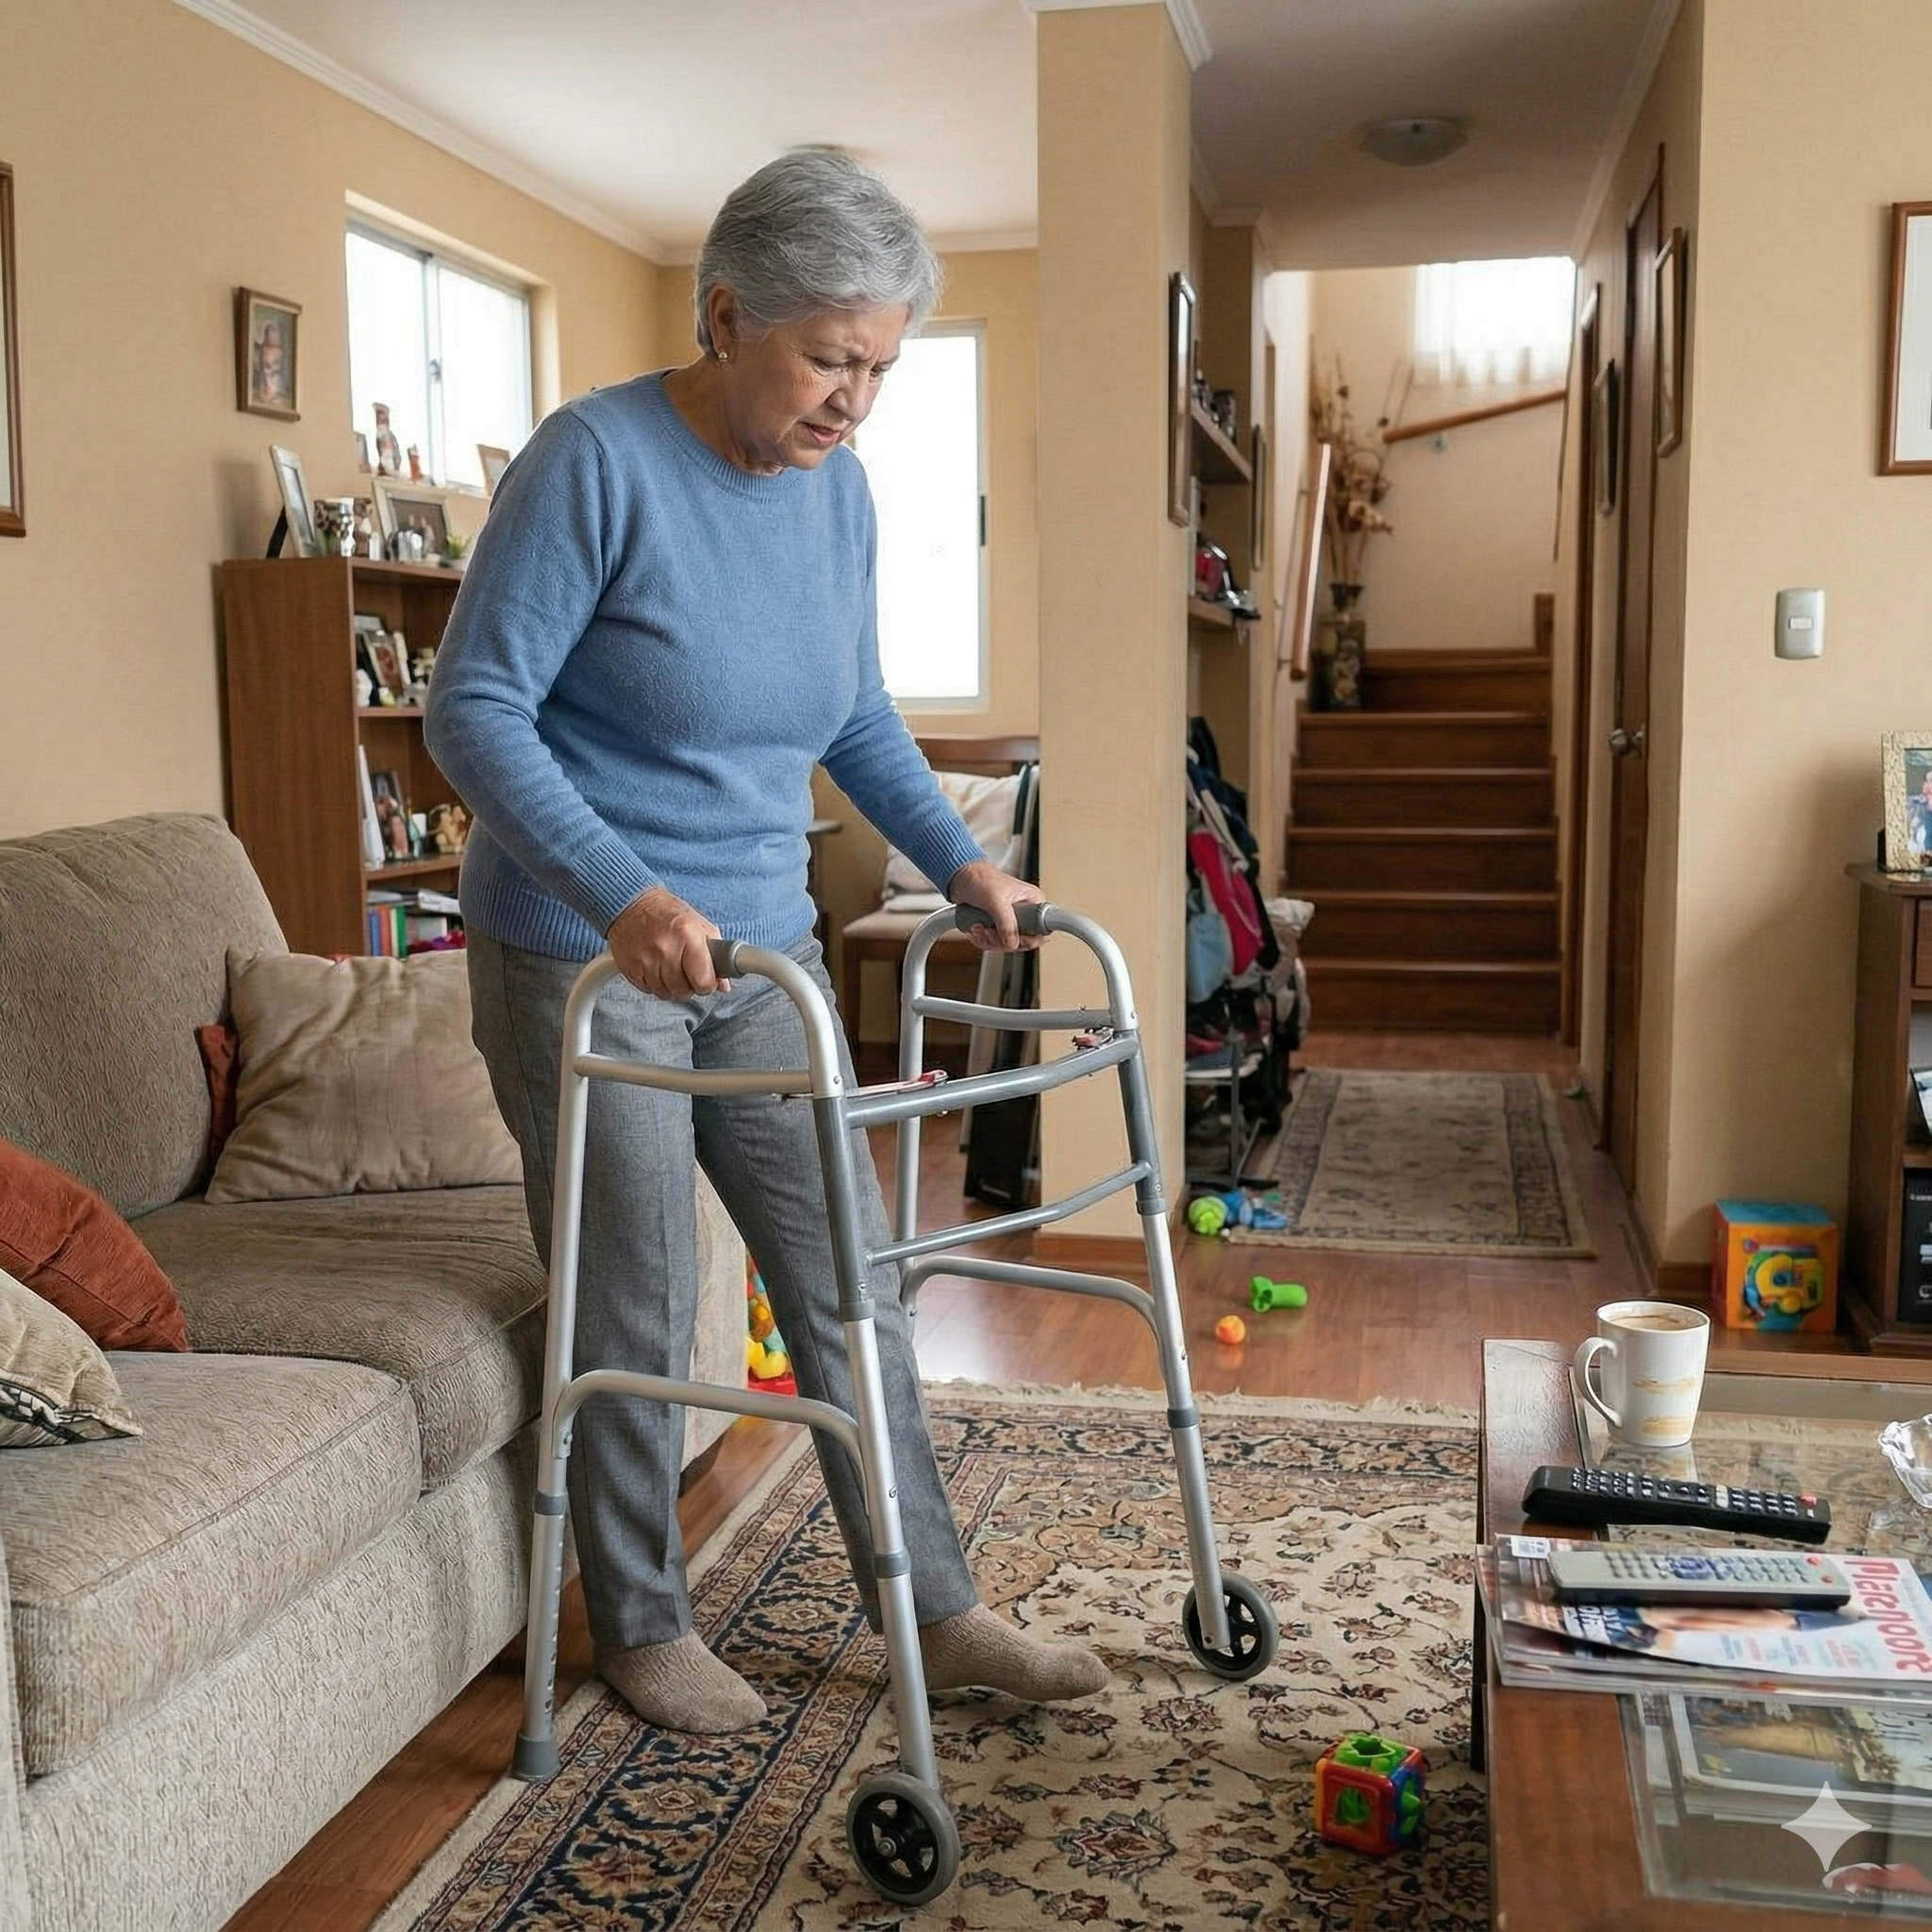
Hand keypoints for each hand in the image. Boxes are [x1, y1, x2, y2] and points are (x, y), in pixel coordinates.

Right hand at [608, 887, 728, 998]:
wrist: (631, 904)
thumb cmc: (667, 913)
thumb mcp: (699, 926)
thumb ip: (716, 955)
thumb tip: (723, 985)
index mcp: (688, 937)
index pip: (703, 981)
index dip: (707, 985)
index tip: (706, 982)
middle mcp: (666, 949)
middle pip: (683, 991)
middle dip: (689, 986)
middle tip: (687, 973)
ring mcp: (645, 960)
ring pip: (665, 993)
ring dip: (671, 987)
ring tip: (671, 969)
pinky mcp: (630, 967)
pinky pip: (648, 990)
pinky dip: (654, 984)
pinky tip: (656, 969)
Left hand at [946, 859, 1044, 952]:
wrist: (960, 878)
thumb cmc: (980, 879)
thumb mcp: (996, 901)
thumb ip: (1006, 924)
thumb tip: (1012, 943)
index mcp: (1033, 902)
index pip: (1044, 929)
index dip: (1031, 939)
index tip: (1016, 939)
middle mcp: (1025, 913)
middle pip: (1023, 942)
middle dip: (1002, 941)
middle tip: (990, 930)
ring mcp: (1010, 921)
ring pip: (1006, 945)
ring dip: (989, 940)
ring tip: (979, 926)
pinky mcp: (997, 926)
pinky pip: (994, 944)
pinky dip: (982, 940)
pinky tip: (976, 928)